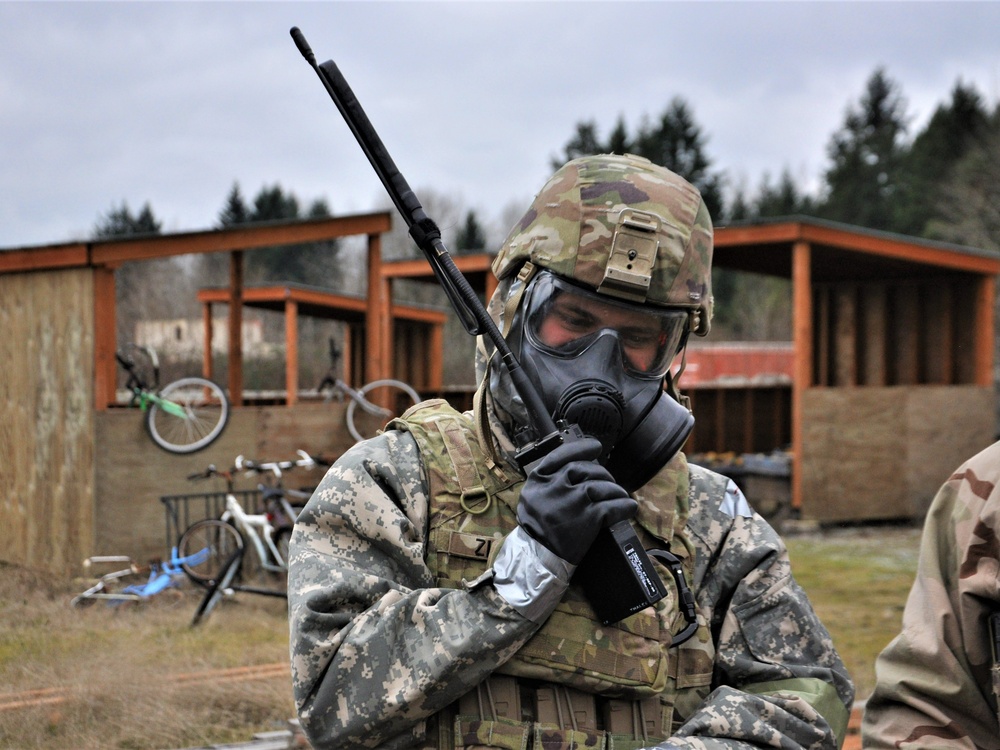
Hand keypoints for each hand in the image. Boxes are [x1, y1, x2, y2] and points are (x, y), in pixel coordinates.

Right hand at [517, 436, 636, 564]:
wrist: (539, 558)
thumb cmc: (539, 527)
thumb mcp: (533, 498)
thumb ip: (549, 481)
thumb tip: (580, 467)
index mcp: (538, 481)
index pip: (560, 455)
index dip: (581, 448)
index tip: (595, 447)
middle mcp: (554, 488)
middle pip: (584, 469)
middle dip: (602, 473)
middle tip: (609, 481)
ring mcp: (572, 502)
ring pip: (601, 486)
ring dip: (615, 490)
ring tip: (620, 495)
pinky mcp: (587, 519)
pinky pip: (613, 506)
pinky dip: (624, 506)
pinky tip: (628, 507)